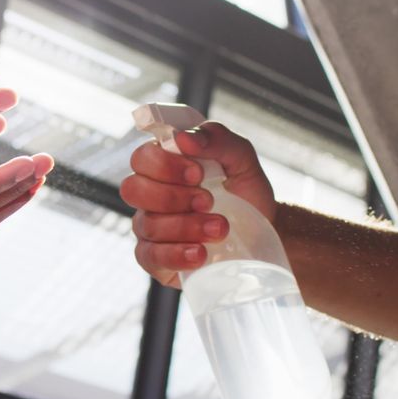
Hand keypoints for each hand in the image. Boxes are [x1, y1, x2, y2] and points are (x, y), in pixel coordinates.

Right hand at [120, 122, 274, 287]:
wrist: (265, 234)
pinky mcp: (156, 260)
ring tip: (220, 228)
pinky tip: (200, 253)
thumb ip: (218, 139)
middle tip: (208, 201)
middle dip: (172, 196)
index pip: (141, 157)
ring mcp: (150, 229)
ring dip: (186, 225)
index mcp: (165, 166)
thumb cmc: (246, 193)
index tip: (197, 173)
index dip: (164, 164)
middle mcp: (150, 196)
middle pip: (133, 189)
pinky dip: (176, 254)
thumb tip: (184, 138)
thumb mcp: (242, 160)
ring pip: (147, 224)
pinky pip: (150, 257)